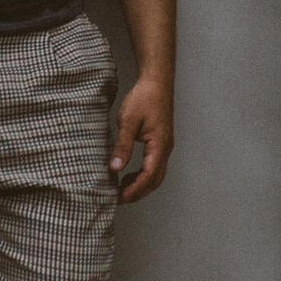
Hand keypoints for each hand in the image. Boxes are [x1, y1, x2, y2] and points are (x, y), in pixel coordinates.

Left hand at [111, 76, 173, 202]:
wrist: (157, 82)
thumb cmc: (144, 98)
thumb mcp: (128, 121)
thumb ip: (122, 146)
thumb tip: (114, 168)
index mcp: (160, 144)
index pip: (149, 175)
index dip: (134, 190)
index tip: (119, 197)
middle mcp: (166, 148)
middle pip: (155, 180)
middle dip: (138, 192)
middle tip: (119, 198)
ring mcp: (165, 146)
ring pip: (157, 174)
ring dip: (141, 185)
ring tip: (122, 189)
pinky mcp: (161, 142)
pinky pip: (155, 166)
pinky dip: (143, 175)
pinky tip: (129, 174)